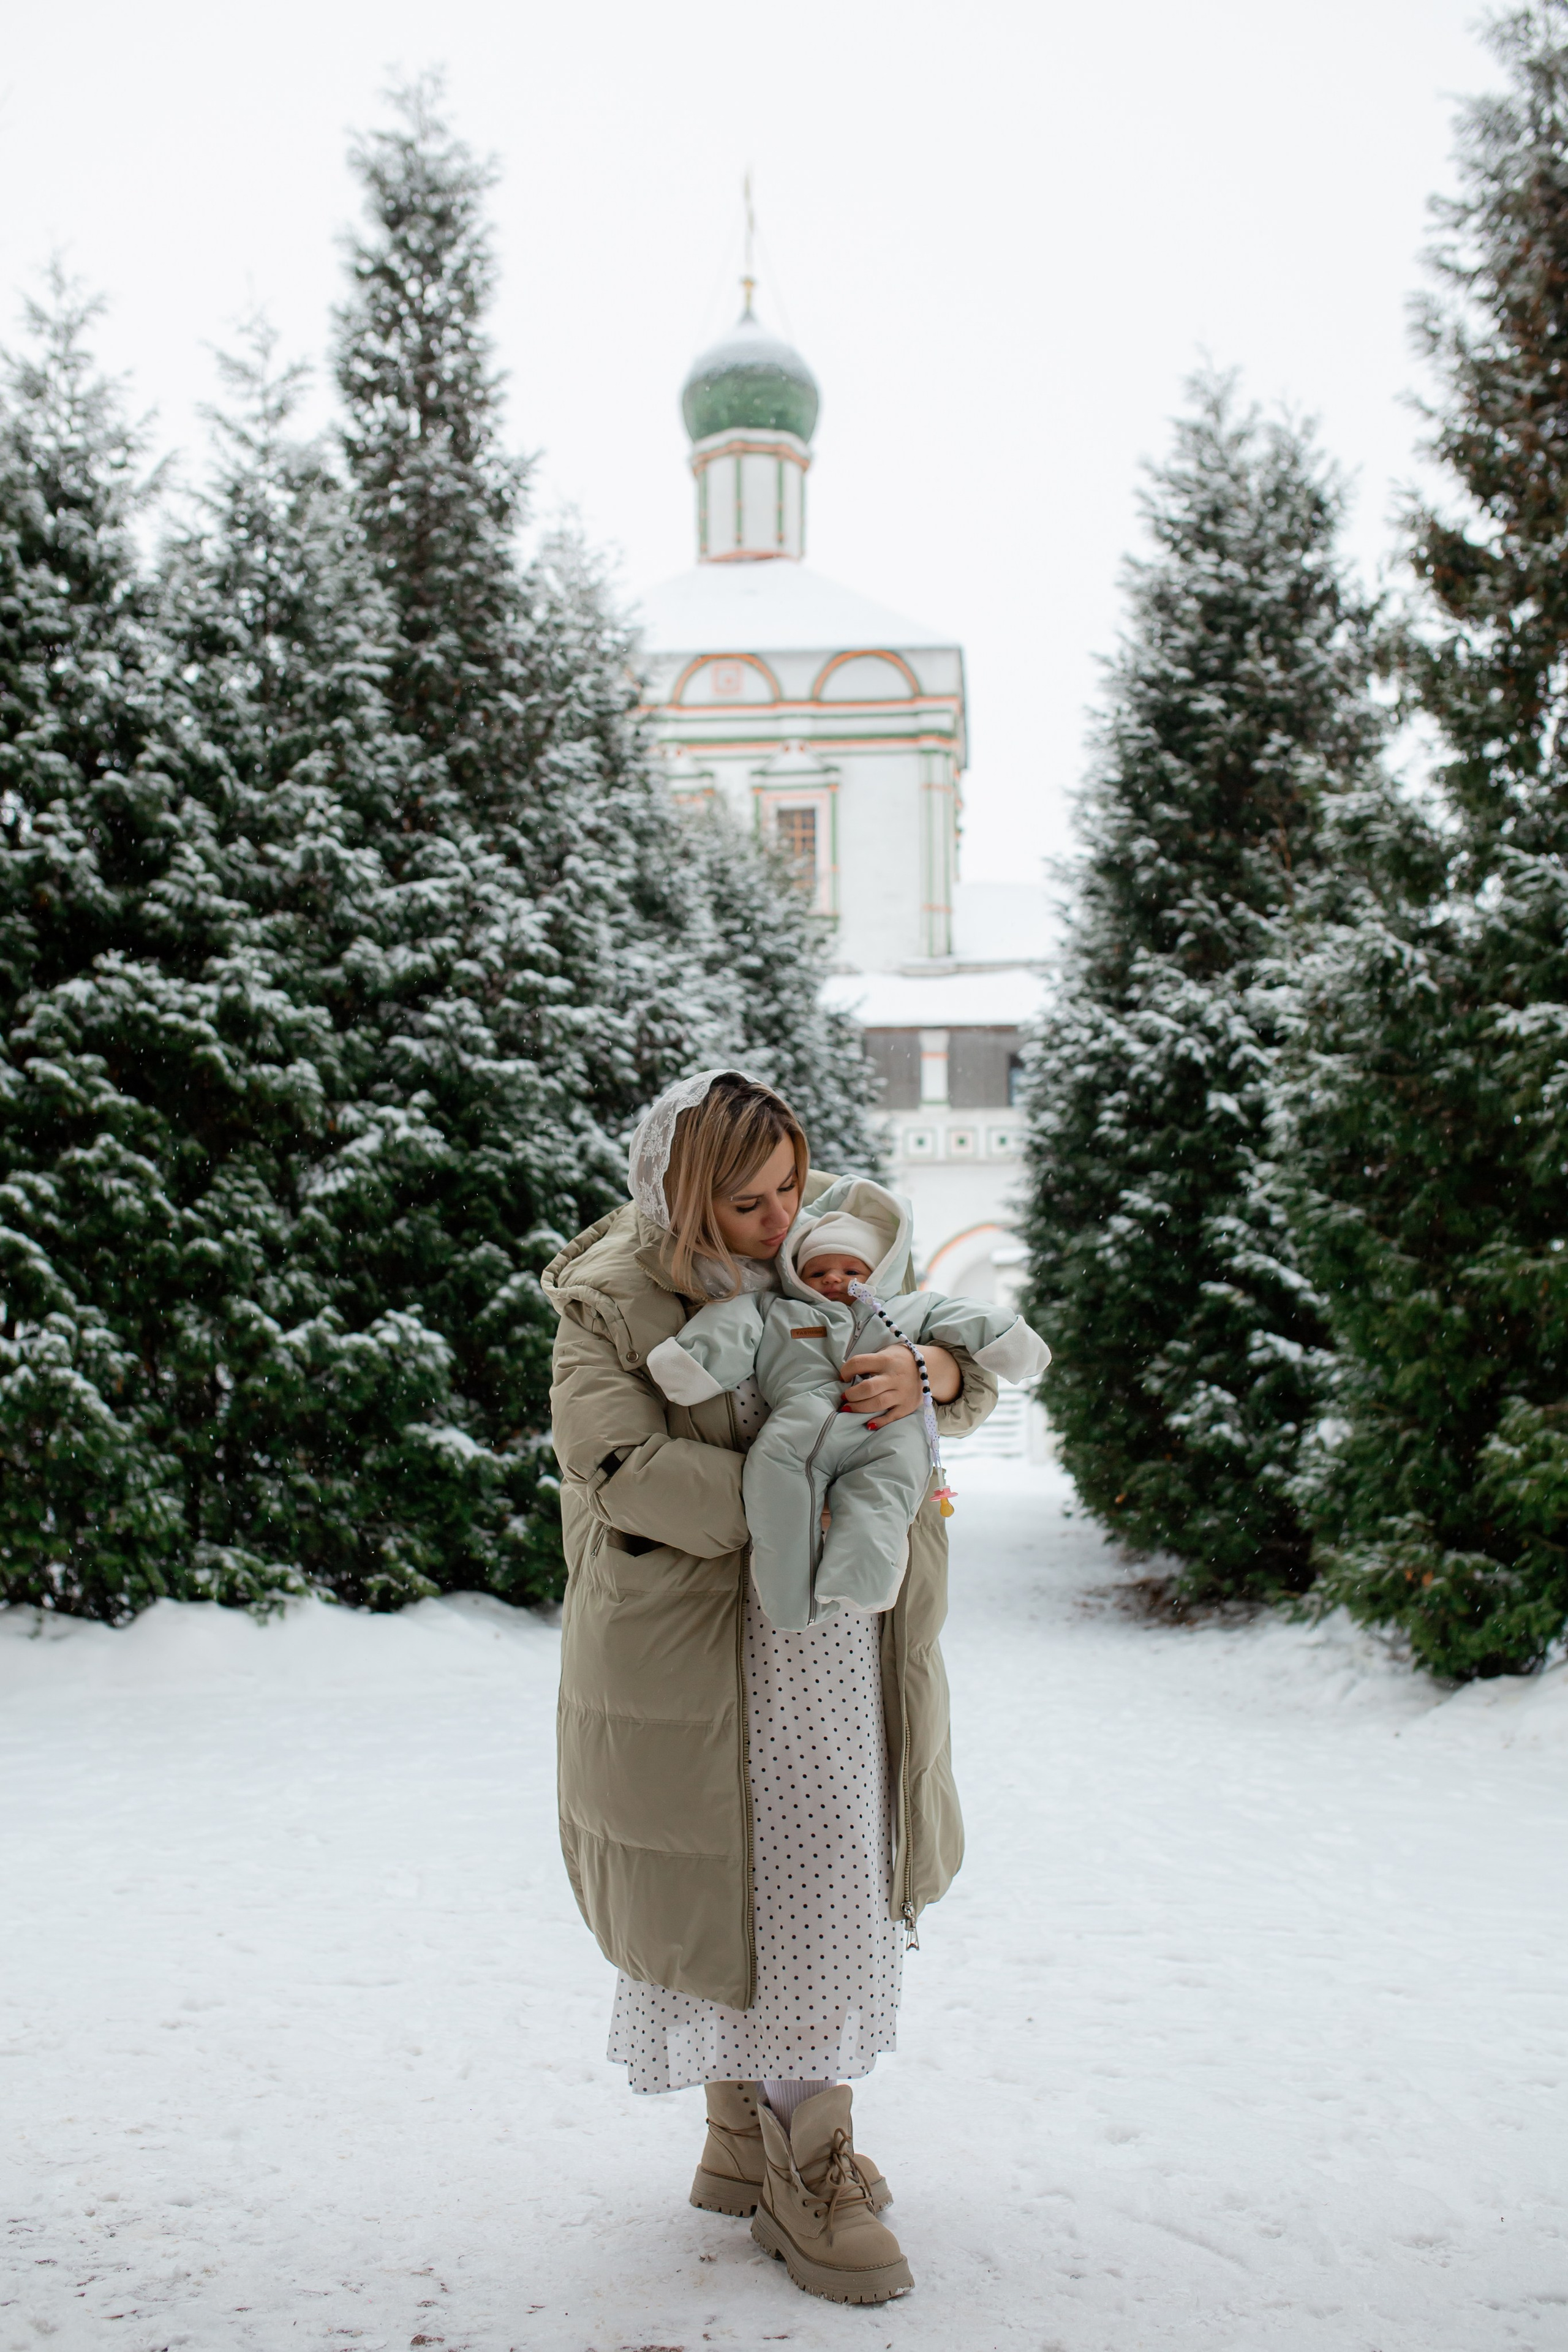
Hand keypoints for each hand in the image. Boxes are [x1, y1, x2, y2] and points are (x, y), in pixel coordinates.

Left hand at [839, 1342, 960, 1429]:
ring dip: (859, 1408)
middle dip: (851, 1394)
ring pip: (877, 1404)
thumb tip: (848, 1374)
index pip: (859, 1363)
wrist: (931, 1367)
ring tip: (848, 1408)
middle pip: (868, 1388)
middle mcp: (894, 1376)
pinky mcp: (907, 1406)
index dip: (846, 1370)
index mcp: (886, 1359)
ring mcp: (902, 1393)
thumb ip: (870, 1361)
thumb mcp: (887, 1351)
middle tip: (844, 1396)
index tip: (843, 1377)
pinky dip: (878, 1422)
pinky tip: (868, 1423)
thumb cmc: (900, 1359)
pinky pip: (891, 1417)